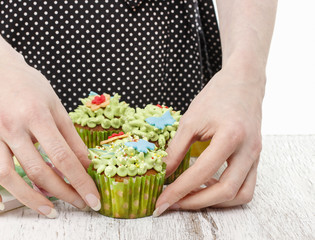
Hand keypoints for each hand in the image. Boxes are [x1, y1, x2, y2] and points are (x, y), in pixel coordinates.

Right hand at [0, 55, 100, 216]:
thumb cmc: (31, 86)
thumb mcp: (57, 106)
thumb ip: (71, 137)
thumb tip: (86, 165)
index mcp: (37, 116)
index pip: (62, 157)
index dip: (80, 181)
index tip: (93, 198)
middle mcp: (12, 128)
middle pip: (37, 170)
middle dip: (62, 193)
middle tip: (79, 204)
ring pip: (7, 176)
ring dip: (30, 199)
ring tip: (50, 210)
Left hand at [154, 64, 264, 215]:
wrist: (243, 82)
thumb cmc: (216, 96)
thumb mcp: (190, 121)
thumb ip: (176, 149)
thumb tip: (162, 173)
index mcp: (231, 136)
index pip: (201, 173)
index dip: (178, 190)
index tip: (161, 201)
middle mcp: (248, 150)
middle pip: (226, 192)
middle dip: (196, 203)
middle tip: (174, 204)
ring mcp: (256, 156)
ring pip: (241, 195)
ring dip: (215, 202)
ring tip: (190, 197)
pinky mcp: (256, 158)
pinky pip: (246, 186)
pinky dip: (226, 193)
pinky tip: (207, 186)